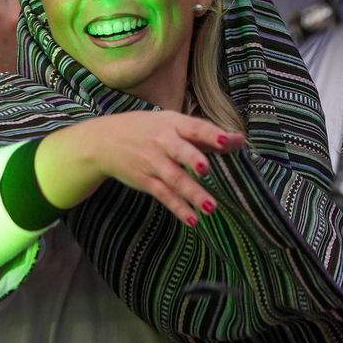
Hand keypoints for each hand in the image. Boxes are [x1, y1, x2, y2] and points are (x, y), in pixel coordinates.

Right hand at [45, 112, 245, 227]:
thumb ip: (206, 135)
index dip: (210, 134)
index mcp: (173, 124)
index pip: (195, 128)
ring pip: (173, 178)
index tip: (228, 140)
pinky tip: (192, 219)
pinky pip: (163, 195)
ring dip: (191, 193)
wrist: (103, 141)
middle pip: (180, 151)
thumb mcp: (173, 125)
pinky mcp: (145, 180)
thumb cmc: (147, 130)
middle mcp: (162, 142)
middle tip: (205, 170)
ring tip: (210, 207)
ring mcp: (152, 162)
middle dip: (192, 159)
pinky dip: (178, 207)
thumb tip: (239, 140)